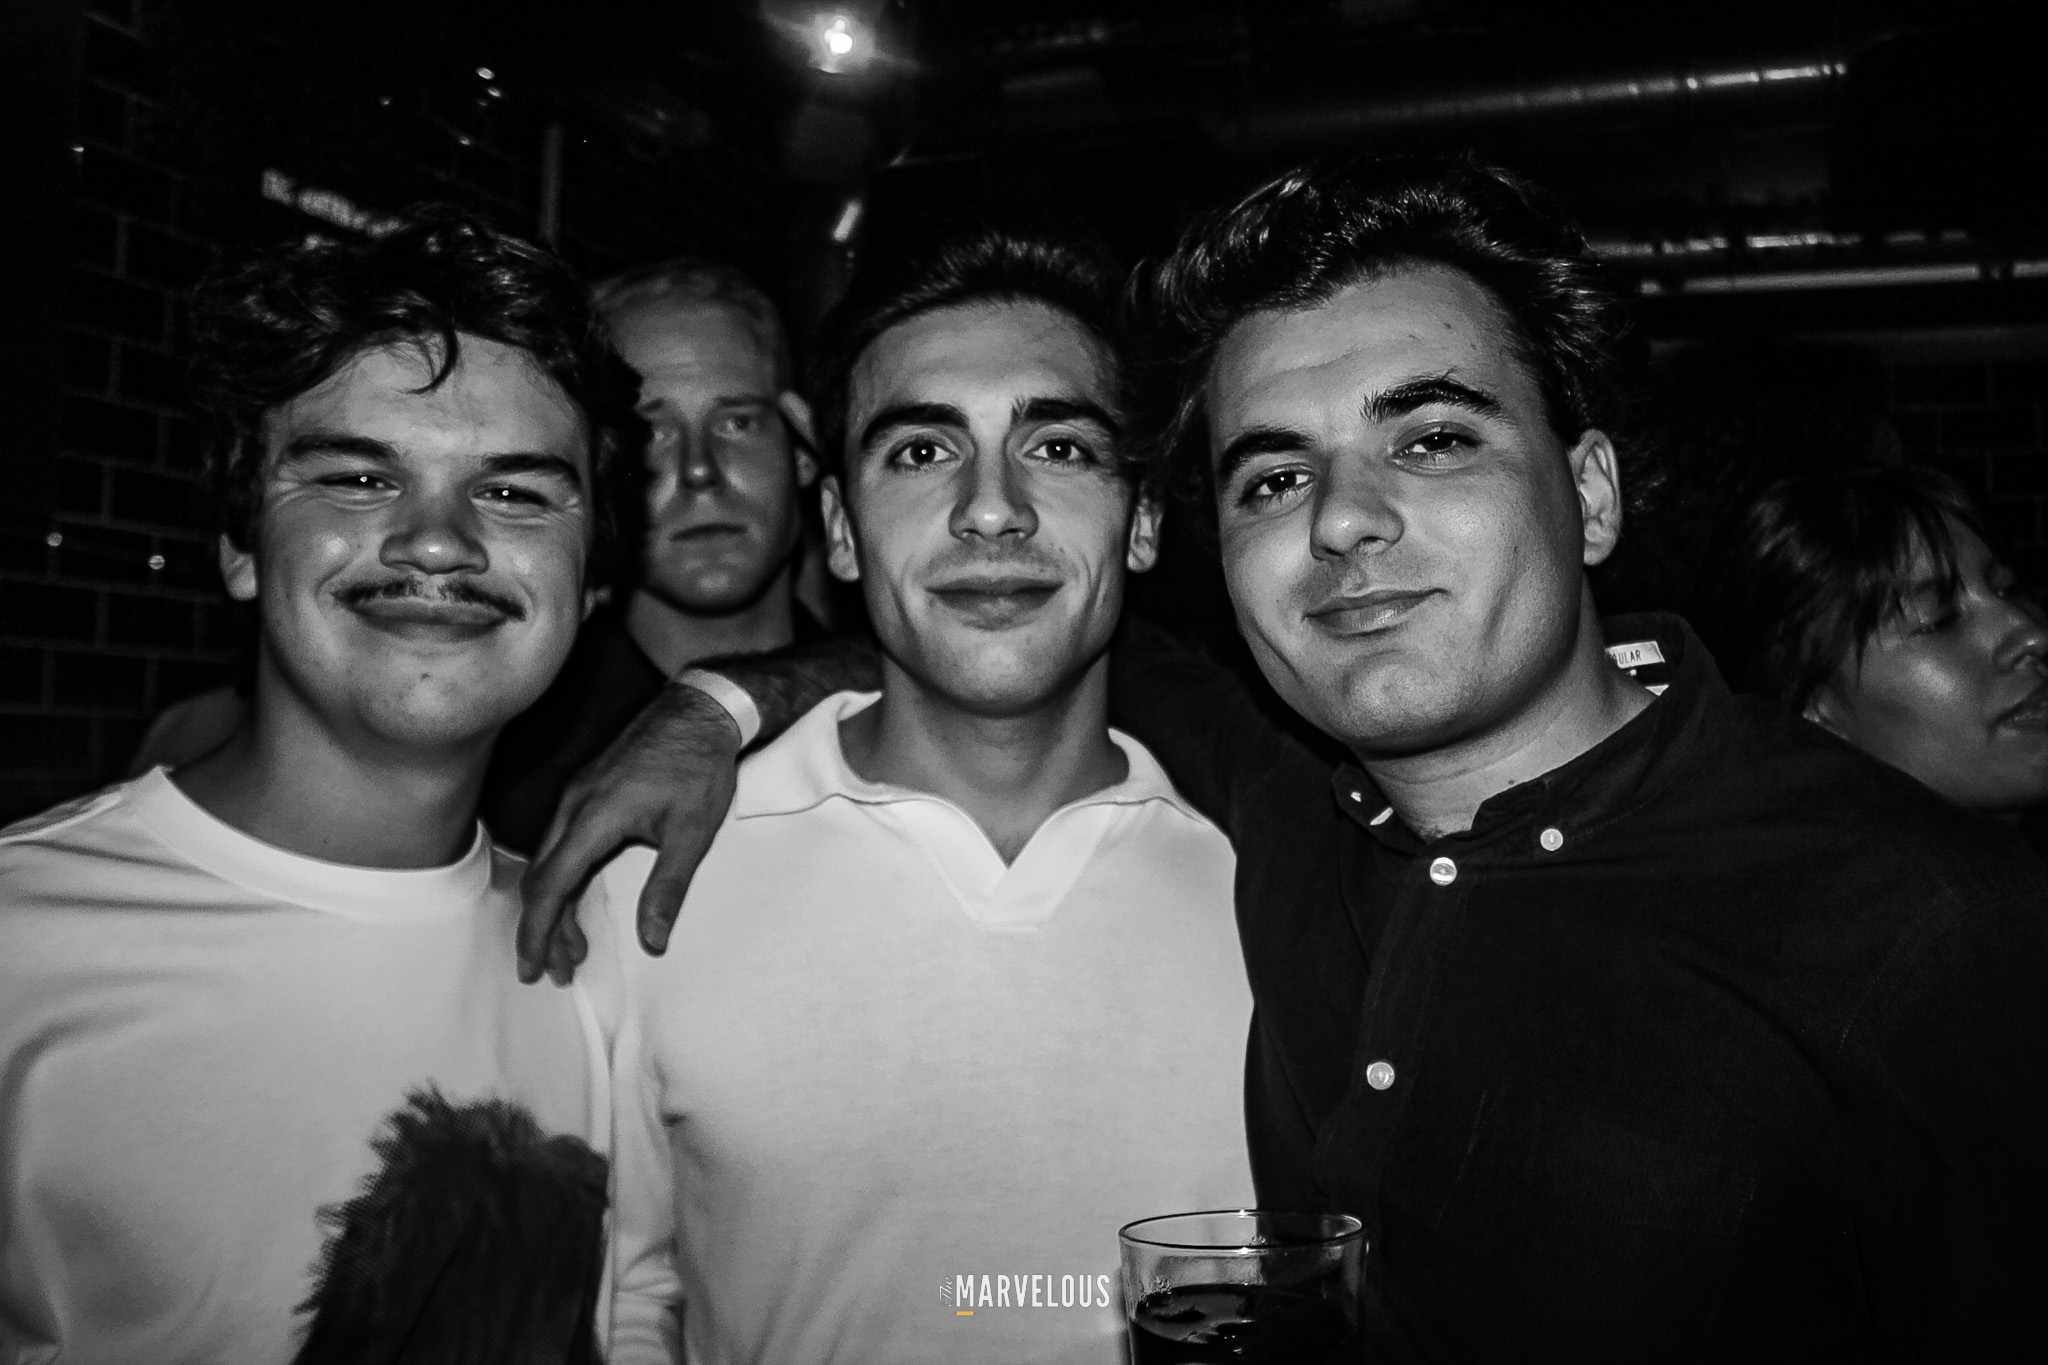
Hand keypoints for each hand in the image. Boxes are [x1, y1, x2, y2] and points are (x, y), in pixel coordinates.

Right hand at [517, 683, 743, 983]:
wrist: (701, 710)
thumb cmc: (699, 766)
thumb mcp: (691, 833)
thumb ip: (667, 888)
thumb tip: (653, 941)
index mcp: (595, 817)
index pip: (552, 886)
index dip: (539, 932)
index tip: (534, 968)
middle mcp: (574, 806)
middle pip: (541, 879)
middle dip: (542, 930)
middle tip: (555, 972)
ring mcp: (577, 796)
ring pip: (549, 861)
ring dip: (554, 907)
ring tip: (572, 949)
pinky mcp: (587, 792)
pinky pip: (560, 843)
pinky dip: (563, 879)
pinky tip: (577, 900)